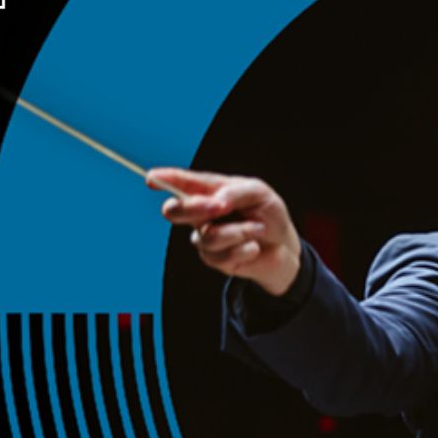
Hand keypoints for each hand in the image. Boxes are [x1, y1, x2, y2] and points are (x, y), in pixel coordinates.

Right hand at [147, 167, 301, 295]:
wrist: (284, 247)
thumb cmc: (268, 214)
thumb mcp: (259, 193)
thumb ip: (236, 192)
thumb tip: (215, 201)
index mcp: (209, 191)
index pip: (183, 183)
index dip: (164, 179)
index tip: (152, 178)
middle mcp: (201, 213)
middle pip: (175, 210)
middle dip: (194, 208)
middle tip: (220, 207)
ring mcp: (204, 236)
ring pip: (208, 236)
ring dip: (239, 231)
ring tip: (258, 229)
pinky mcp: (214, 259)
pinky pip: (222, 255)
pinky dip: (245, 248)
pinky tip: (254, 247)